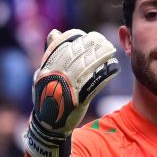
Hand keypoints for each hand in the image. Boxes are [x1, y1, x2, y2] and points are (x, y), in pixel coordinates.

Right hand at [25, 29, 118, 156]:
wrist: (48, 125)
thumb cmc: (47, 97)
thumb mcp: (43, 74)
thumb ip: (50, 54)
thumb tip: (54, 32)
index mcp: (46, 68)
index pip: (61, 45)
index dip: (75, 37)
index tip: (87, 35)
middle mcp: (56, 76)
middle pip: (76, 53)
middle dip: (91, 44)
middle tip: (102, 40)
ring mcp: (67, 87)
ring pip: (87, 66)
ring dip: (101, 56)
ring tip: (110, 50)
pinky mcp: (79, 99)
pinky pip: (95, 83)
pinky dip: (105, 73)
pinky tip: (113, 67)